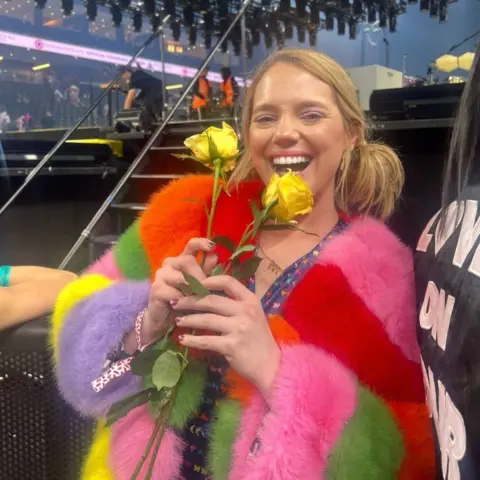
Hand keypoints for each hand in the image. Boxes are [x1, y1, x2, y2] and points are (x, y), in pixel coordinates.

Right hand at [141, 238, 217, 345]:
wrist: (164, 319)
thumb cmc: (184, 300)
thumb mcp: (199, 285)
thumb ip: (206, 271)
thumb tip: (215, 256)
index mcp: (181, 259)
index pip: (191, 245)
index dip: (201, 243)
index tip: (213, 246)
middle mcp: (169, 263)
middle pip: (187, 261)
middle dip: (200, 276)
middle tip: (206, 290)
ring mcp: (161, 275)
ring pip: (181, 278)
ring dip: (192, 290)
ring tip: (198, 299)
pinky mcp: (156, 289)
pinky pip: (175, 293)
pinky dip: (184, 300)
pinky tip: (186, 306)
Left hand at [173, 275, 280, 398]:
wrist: (270, 366)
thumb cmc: (259, 339)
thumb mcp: (253, 315)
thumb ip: (236, 304)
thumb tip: (208, 295)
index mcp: (251, 300)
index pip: (228, 281)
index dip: (208, 280)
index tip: (193, 284)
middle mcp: (246, 311)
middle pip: (211, 300)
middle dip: (190, 300)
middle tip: (175, 302)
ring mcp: (239, 328)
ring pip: (206, 319)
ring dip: (188, 319)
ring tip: (177, 320)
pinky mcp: (232, 345)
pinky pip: (206, 340)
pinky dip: (192, 340)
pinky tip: (183, 339)